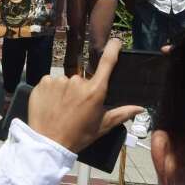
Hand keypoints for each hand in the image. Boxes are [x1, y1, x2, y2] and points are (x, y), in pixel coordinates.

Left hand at [27, 38, 143, 152]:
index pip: (107, 62)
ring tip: (62, 109)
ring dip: (65, 91)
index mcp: (95, 90)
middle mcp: (77, 81)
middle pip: (83, 78)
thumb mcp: (102, 126)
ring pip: (66, 81)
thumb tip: (140, 108)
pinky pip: (51, 82)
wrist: (48, 143)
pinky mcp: (43, 82)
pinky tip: (52, 105)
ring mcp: (59, 80)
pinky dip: (52, 91)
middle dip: (81, 90)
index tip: (116, 41)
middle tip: (77, 108)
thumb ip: (122, 113)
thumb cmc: (78, 136)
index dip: (113, 48)